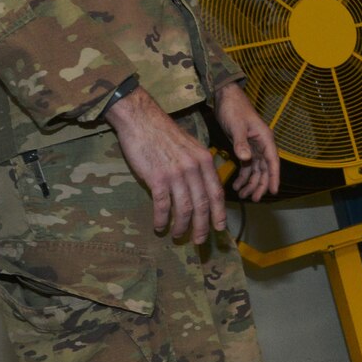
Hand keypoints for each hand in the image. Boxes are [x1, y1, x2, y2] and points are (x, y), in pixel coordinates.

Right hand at [105, 88, 225, 243]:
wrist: (142, 120)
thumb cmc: (164, 134)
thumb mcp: (191, 146)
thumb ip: (199, 166)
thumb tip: (203, 187)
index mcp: (205, 161)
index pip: (217, 193)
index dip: (219, 213)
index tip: (219, 228)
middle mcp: (194, 169)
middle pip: (203, 205)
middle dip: (202, 226)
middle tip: (199, 241)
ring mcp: (176, 174)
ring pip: (185, 208)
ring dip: (182, 226)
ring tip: (178, 235)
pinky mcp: (157, 177)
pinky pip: (163, 205)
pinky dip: (162, 219)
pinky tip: (159, 226)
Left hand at [213, 82, 280, 201]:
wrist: (225, 97)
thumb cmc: (234, 109)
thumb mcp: (236, 126)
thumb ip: (241, 143)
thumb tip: (246, 159)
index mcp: (265, 139)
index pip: (272, 162)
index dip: (274, 177)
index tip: (273, 191)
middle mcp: (262, 144)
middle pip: (265, 169)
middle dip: (260, 184)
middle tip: (253, 199)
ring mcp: (253, 146)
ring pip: (256, 169)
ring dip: (250, 182)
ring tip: (243, 195)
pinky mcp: (244, 147)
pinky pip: (247, 165)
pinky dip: (243, 175)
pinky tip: (236, 184)